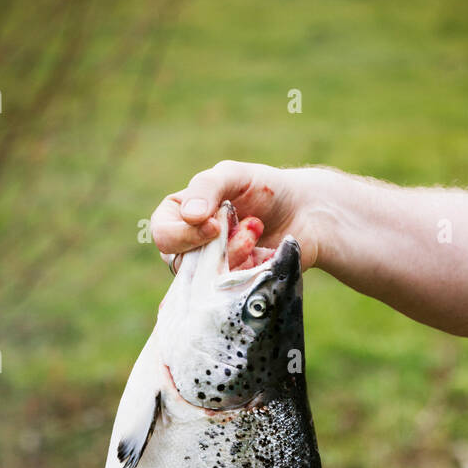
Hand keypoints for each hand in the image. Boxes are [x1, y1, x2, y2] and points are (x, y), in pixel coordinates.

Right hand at [151, 160, 322, 271]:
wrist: (305, 214)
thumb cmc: (265, 189)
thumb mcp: (234, 175)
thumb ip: (207, 187)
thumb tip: (189, 215)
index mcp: (179, 216)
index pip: (162, 235)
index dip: (184, 235)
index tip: (215, 225)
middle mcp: (190, 246)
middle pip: (182, 264)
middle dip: (218, 247)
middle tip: (251, 224)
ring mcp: (211, 270)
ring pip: (207, 281)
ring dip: (238, 255)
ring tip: (259, 230)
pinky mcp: (233, 288)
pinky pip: (231, 292)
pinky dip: (250, 271)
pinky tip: (266, 252)